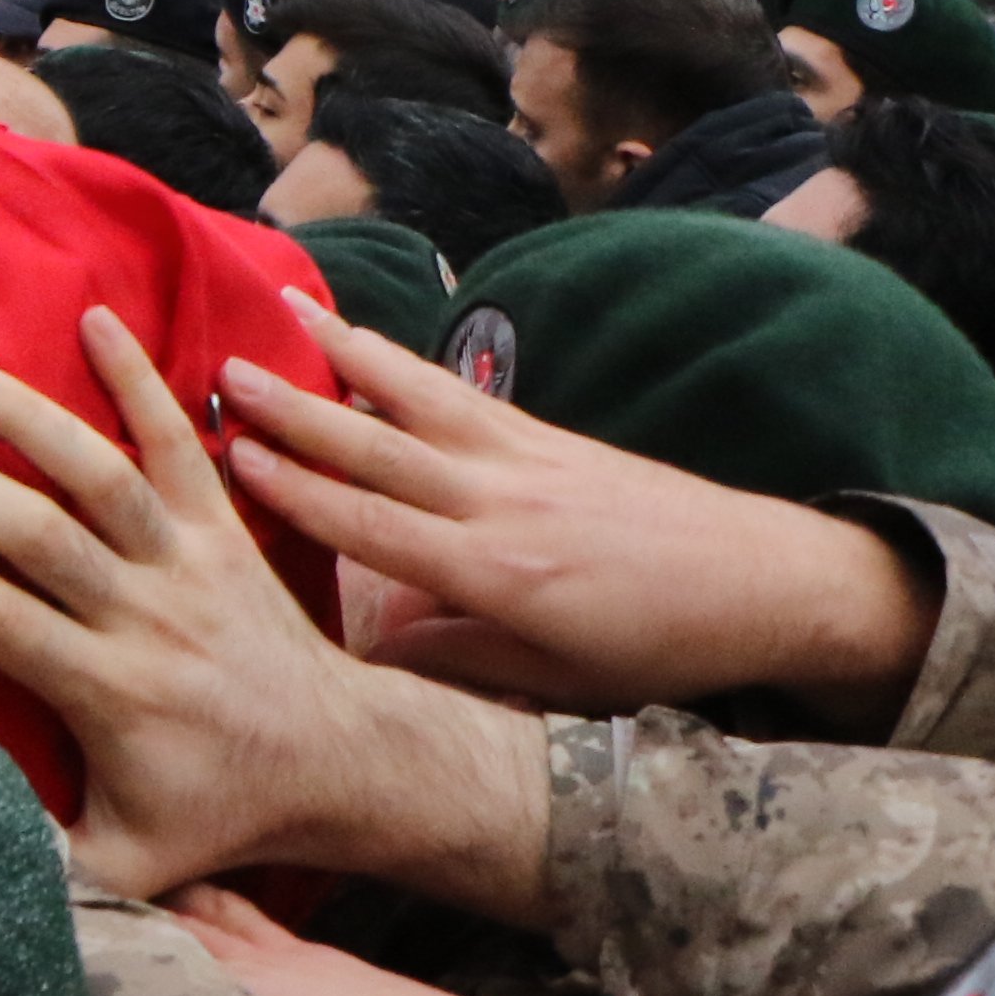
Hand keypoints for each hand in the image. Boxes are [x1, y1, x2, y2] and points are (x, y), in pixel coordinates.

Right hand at [0, 308, 547, 909]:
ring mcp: (192, 564)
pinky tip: (96, 321)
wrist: (346, 765)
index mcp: (111, 691)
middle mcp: (148, 616)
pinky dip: (146, 380)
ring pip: (103, 477)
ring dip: (28, 421)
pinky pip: (185, 445)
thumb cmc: (219, 813)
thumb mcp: (129, 864)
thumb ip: (40, 855)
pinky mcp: (227, 530)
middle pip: (39, 537)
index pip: (0, 618)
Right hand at [214, 287, 929, 716]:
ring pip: (417, 401)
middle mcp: (503, 503)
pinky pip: (460, 394)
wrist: (770, 584)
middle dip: (295, 409)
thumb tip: (368, 648)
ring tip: (286, 314)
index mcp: (497, 574)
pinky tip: (368, 341)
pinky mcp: (552, 437)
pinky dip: (405, 366)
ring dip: (344, 356)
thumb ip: (457, 657)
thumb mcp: (557, 681)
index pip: (369, 527)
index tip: (228, 455)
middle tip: (224, 372)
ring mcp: (528, 459)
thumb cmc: (663, 649)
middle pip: (377, 450)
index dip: (293, 489)